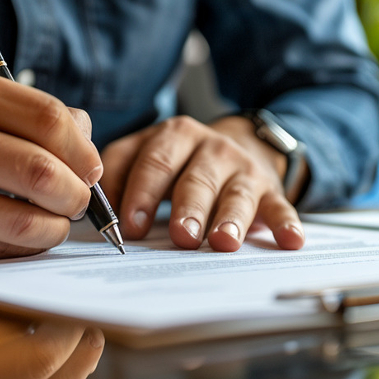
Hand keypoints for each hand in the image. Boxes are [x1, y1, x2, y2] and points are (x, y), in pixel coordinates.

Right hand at [0, 63, 101, 263]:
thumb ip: (26, 113)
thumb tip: (89, 138)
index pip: (46, 118)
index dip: (83, 149)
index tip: (91, 167)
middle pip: (40, 172)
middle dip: (76, 194)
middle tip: (77, 201)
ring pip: (23, 223)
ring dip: (54, 229)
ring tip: (51, 223)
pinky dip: (18, 250)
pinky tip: (14, 238)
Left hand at [100, 115, 305, 251]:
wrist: (238, 147)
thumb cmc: (178, 163)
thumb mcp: (146, 157)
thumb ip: (119, 176)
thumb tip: (88, 210)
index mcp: (171, 137)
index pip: (150, 162)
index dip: (140, 193)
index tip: (130, 226)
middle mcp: (208, 148)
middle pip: (193, 178)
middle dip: (186, 207)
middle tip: (180, 234)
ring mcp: (241, 168)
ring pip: (234, 193)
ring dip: (229, 217)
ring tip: (222, 241)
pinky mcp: (269, 189)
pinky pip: (280, 206)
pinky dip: (286, 223)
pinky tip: (290, 240)